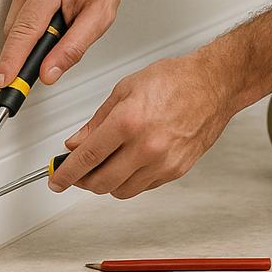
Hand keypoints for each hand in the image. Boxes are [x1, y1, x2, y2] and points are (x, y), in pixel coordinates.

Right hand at [0, 0, 123, 90]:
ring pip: (16, 26)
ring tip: (61, 28)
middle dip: (28, 53)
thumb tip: (49, 72)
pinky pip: (19, 16)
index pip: (25, 32)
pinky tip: (51, 22)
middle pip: (16, 32)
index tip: (3, 81)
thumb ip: (73, 48)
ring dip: (33, 38)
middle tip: (46, 65)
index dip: (11, 61)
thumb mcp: (99, 17)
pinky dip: (32, 27)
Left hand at [48, 52, 233, 198]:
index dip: (65, 173)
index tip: (56, 180)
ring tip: (105, 167)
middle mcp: (146, 146)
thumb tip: (76, 143)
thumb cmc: (176, 80)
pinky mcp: (176, 170)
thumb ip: (97, 121)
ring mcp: (163, 162)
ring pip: (121, 191)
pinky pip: (144, 187)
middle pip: (101, 182)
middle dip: (83, 182)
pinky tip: (130, 164)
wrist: (214, 84)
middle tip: (76, 174)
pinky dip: (131, 180)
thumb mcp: (126, 89)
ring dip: (107, 183)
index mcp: (128, 122)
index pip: (86, 159)